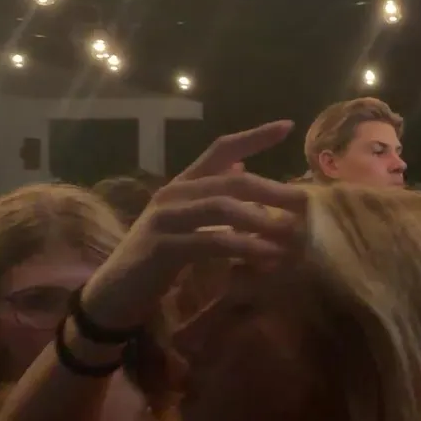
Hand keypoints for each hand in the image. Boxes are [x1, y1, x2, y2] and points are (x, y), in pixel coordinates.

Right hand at [80, 121, 304, 331]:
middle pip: (231, 181)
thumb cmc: (157, 260)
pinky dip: (244, 248)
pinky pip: (212, 242)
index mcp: (182, 185)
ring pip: (222, 208)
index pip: (220, 149)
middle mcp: (172, 194)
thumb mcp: (187, 224)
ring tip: (292, 233)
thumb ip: (212, 198)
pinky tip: (268, 256)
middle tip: (305, 202)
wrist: (115, 293)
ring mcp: (165, 219)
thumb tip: (243, 169)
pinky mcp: (162, 247)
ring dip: (262, 220)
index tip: (287, 127)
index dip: (254, 137)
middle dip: (272, 190)